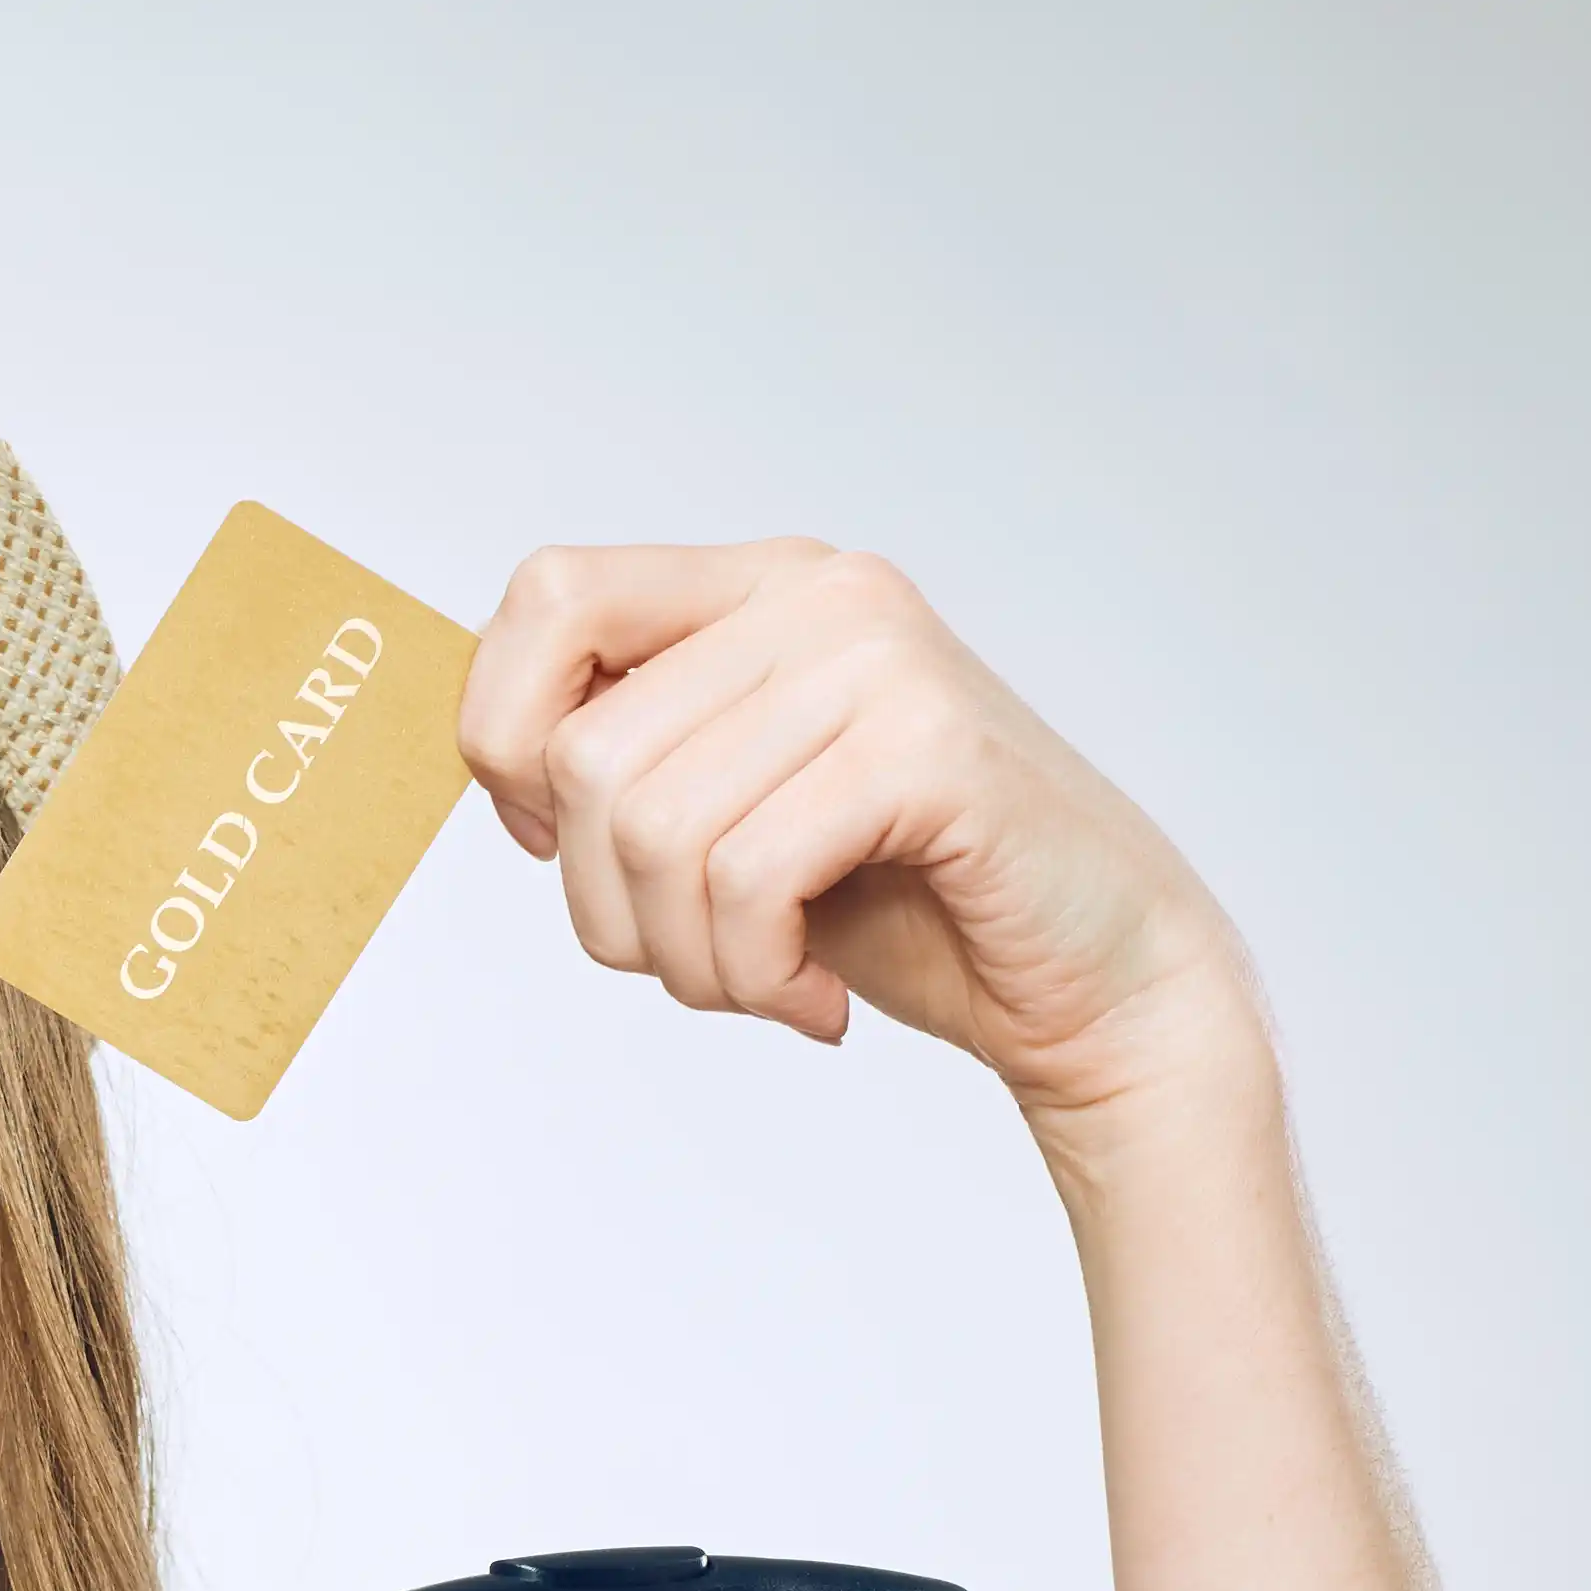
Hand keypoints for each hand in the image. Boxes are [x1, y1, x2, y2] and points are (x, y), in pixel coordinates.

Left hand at [457, 542, 1264, 1127]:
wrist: (1092, 986)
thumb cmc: (903, 907)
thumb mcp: (722, 820)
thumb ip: (625, 763)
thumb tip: (498, 761)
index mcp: (758, 587)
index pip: (545, 595)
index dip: (506, 738)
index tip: (564, 843)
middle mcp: (819, 591)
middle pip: (584, 757)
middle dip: (606, 910)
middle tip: (698, 964)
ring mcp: (880, 656)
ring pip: (652, 829)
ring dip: (686, 959)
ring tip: (761, 984)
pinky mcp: (930, 745)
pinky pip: (746, 876)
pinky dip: (754, 975)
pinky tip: (814, 1003)